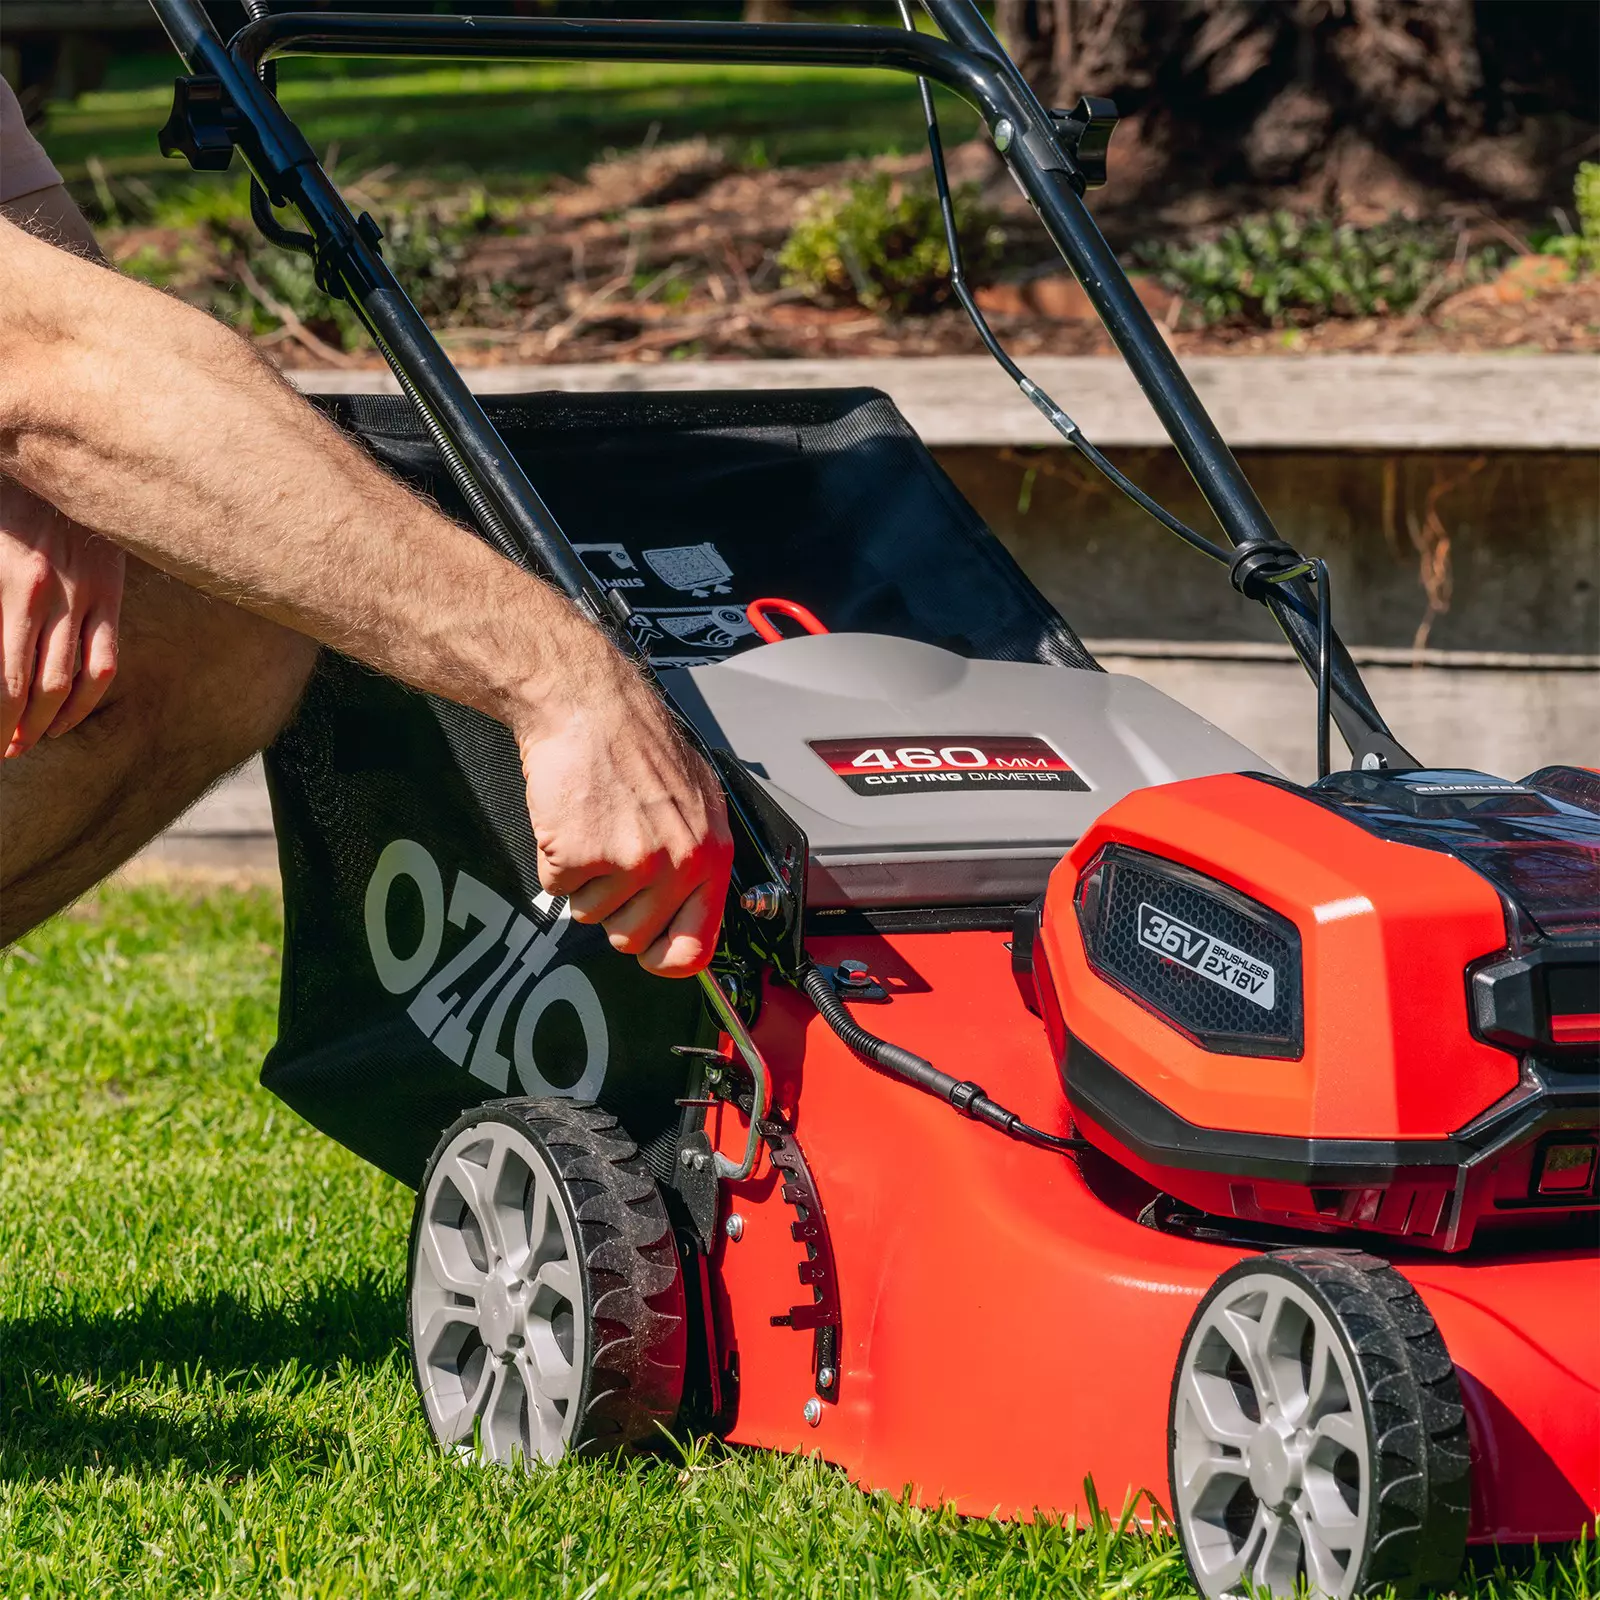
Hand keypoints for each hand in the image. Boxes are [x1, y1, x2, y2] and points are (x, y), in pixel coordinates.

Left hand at [1, 481, 123, 757]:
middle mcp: (48, 595)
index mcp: (10, 584)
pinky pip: (106, 661)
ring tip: (30, 739)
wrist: (47, 449)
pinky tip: (67, 716)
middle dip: (15, 727)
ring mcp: (84, 596)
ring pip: (72, 682)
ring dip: (50, 720)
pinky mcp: (109, 593)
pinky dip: (88, 699)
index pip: (2, 679)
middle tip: (4, 749)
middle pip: (34, 688)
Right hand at [514, 646, 732, 976]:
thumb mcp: (697, 798)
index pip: (695, 948)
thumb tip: (693, 914)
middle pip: (631, 938)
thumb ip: (698, 857)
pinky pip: (556, 888)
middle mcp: (676, 863)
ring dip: (583, 880)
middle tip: (611, 857)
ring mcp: (628, 862)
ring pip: (590, 915)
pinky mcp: (579, 854)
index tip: (650, 953)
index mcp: (710, 853)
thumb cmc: (638, 742)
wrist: (586, 703)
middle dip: (614, 907)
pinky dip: (553, 860)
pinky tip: (570, 819)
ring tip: (594, 826)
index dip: (664, 959)